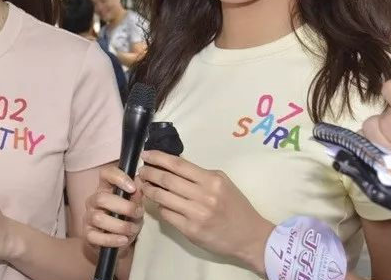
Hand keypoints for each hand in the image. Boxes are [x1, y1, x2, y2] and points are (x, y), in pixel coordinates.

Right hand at [84, 165, 143, 257]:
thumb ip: (137, 195)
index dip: (118, 178)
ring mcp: (89, 217)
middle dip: (124, 207)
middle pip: (101, 198)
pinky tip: (124, 240)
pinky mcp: (88, 235)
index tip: (133, 188)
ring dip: (120, 225)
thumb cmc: (126, 217)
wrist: (117, 241)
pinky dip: (112, 239)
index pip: (105, 174)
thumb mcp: (135, 204)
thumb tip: (140, 186)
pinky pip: (96, 237)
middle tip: (138, 213)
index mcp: (105, 188)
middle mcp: (94, 200)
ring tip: (133, 229)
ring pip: (98, 218)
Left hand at [137, 151, 273, 275]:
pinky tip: (157, 203)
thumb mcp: (222, 183)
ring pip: (163, 197)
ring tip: (143, 185)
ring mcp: (195, 214)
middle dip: (149, 173)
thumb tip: (173, 166)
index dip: (159, 158)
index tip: (146, 154)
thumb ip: (199, 175)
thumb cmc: (236, 206)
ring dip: (149, 189)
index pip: (178, 165)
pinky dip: (159, 207)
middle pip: (167, 179)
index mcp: (211, 180)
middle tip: (141, 170)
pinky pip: (167, 215)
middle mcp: (203, 196)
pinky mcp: (190, 231)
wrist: (249, 236)